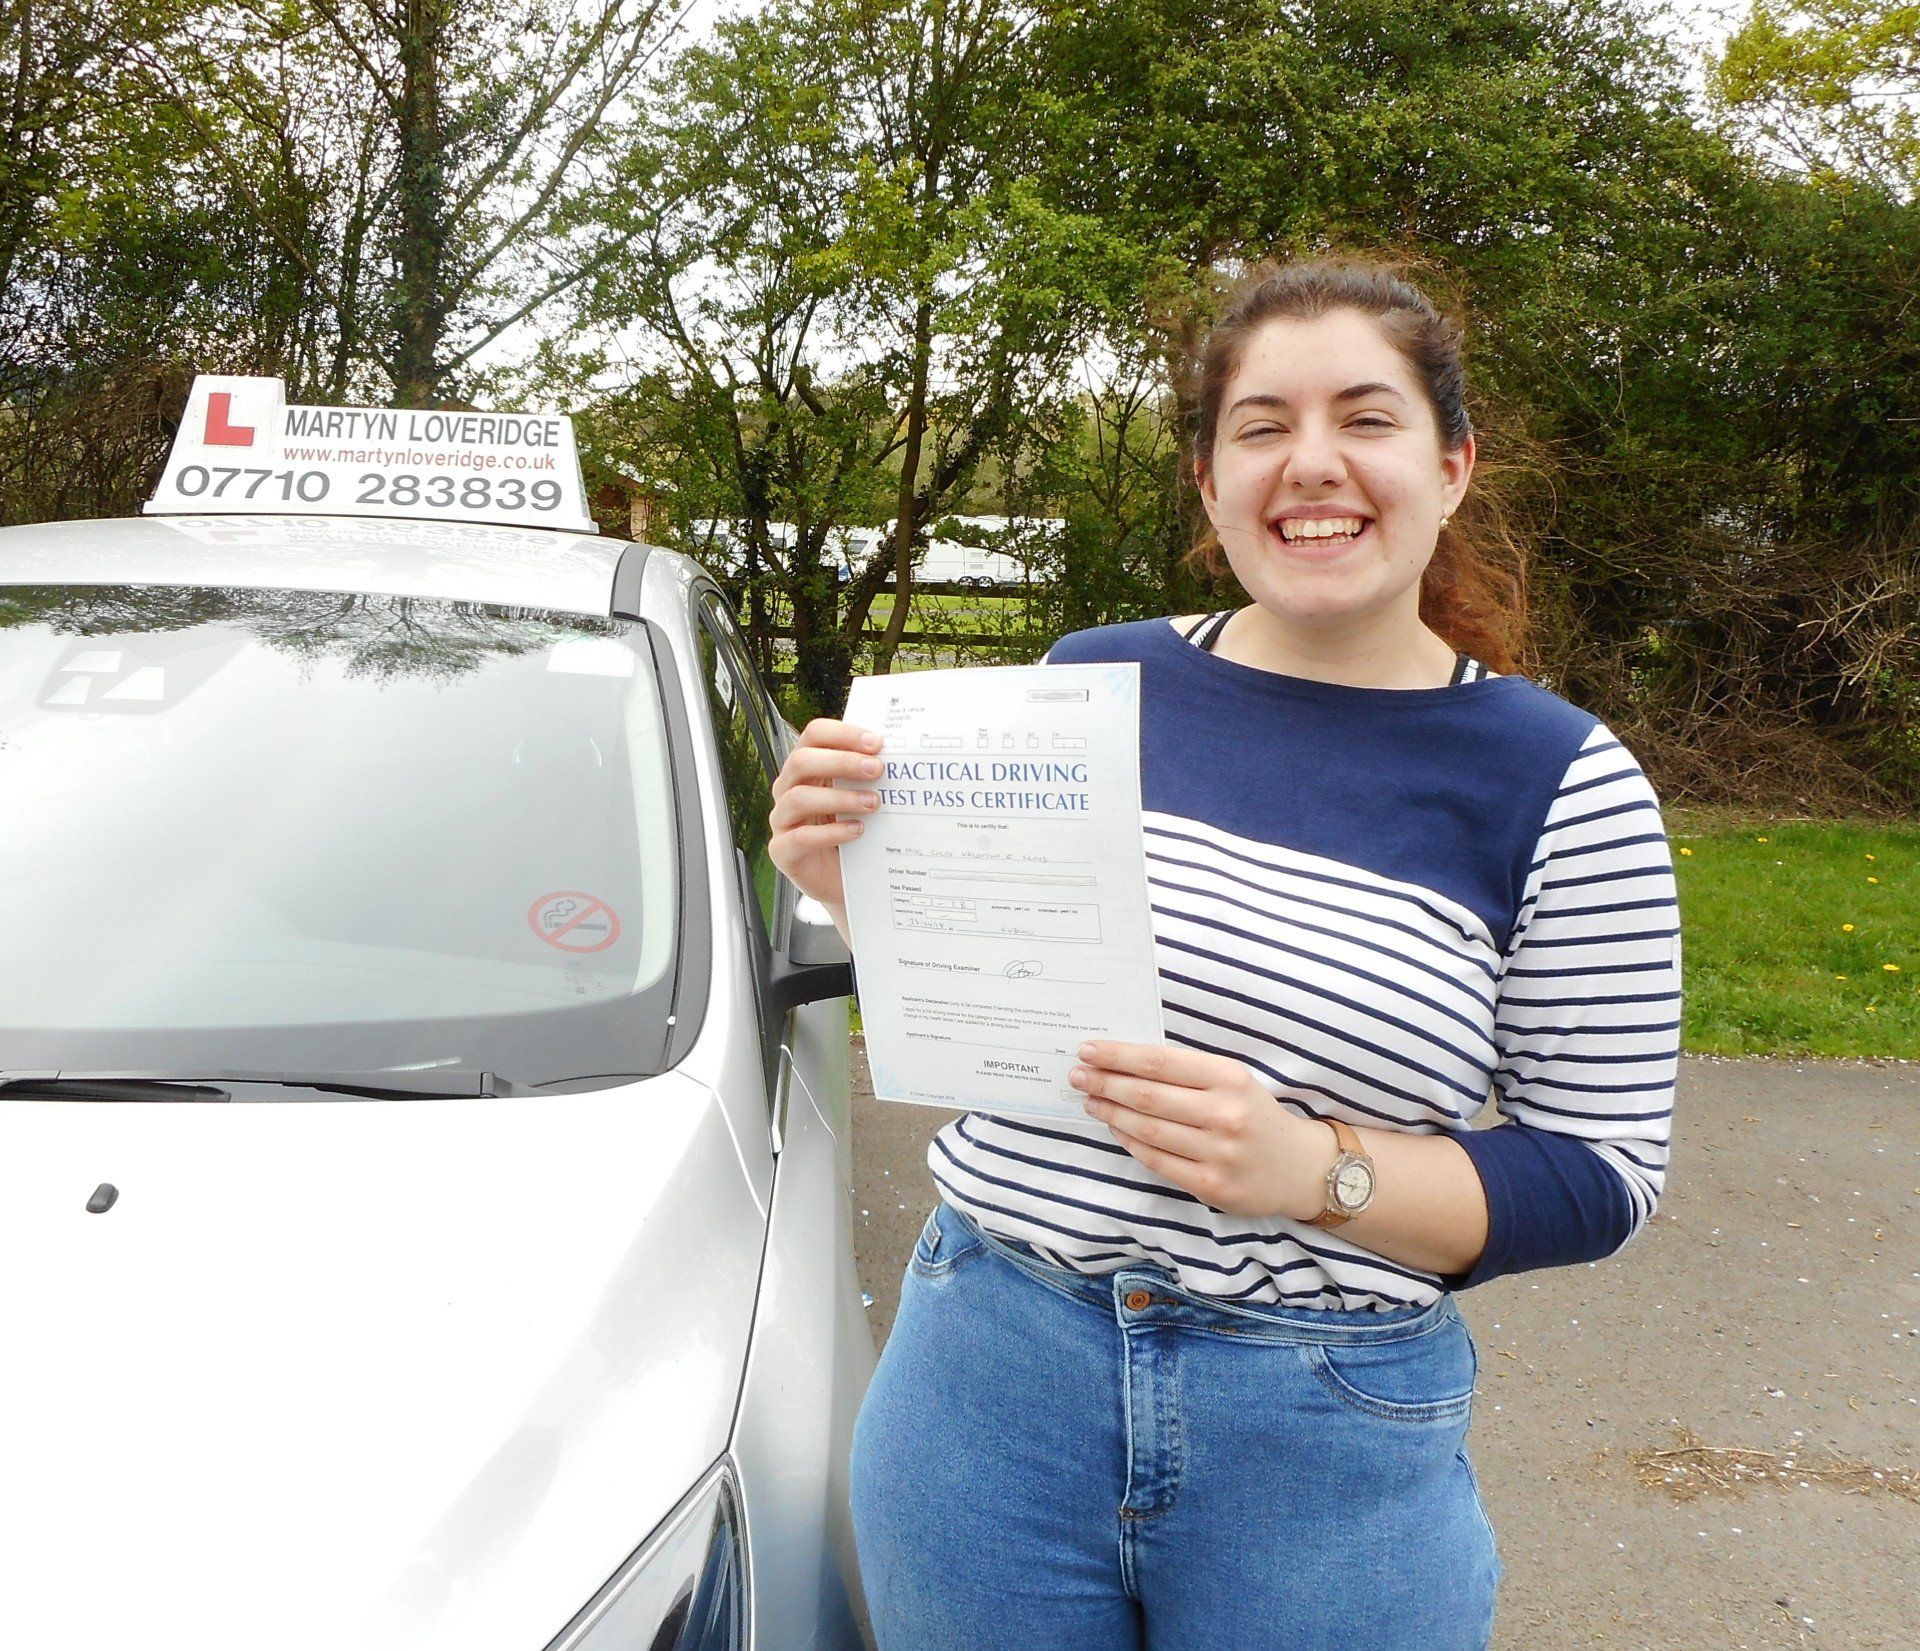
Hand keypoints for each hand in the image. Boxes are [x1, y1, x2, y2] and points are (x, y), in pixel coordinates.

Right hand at [768, 718, 883, 912]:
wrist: (848, 882)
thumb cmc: (856, 832)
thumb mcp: (862, 797)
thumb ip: (871, 775)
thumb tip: (904, 753)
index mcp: (808, 768)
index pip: (814, 735)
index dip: (843, 733)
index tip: (876, 742)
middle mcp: (789, 789)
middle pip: (802, 761)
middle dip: (842, 761)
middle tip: (877, 769)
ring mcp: (782, 820)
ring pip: (799, 798)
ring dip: (840, 797)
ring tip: (873, 803)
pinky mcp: (783, 851)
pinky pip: (800, 837)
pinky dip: (831, 833)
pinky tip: (857, 831)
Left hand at [1071, 1040, 1335, 1219]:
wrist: (1299, 1167)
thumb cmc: (1256, 1115)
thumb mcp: (1233, 1080)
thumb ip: (1187, 1072)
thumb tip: (1125, 1063)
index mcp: (1229, 1078)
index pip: (1160, 1063)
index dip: (1119, 1056)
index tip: (1089, 1050)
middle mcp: (1225, 1113)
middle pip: (1148, 1096)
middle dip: (1106, 1083)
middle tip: (1078, 1076)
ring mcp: (1218, 1152)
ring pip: (1148, 1129)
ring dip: (1112, 1113)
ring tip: (1091, 1101)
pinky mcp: (1211, 1184)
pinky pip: (1158, 1161)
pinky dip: (1131, 1143)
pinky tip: (1115, 1128)